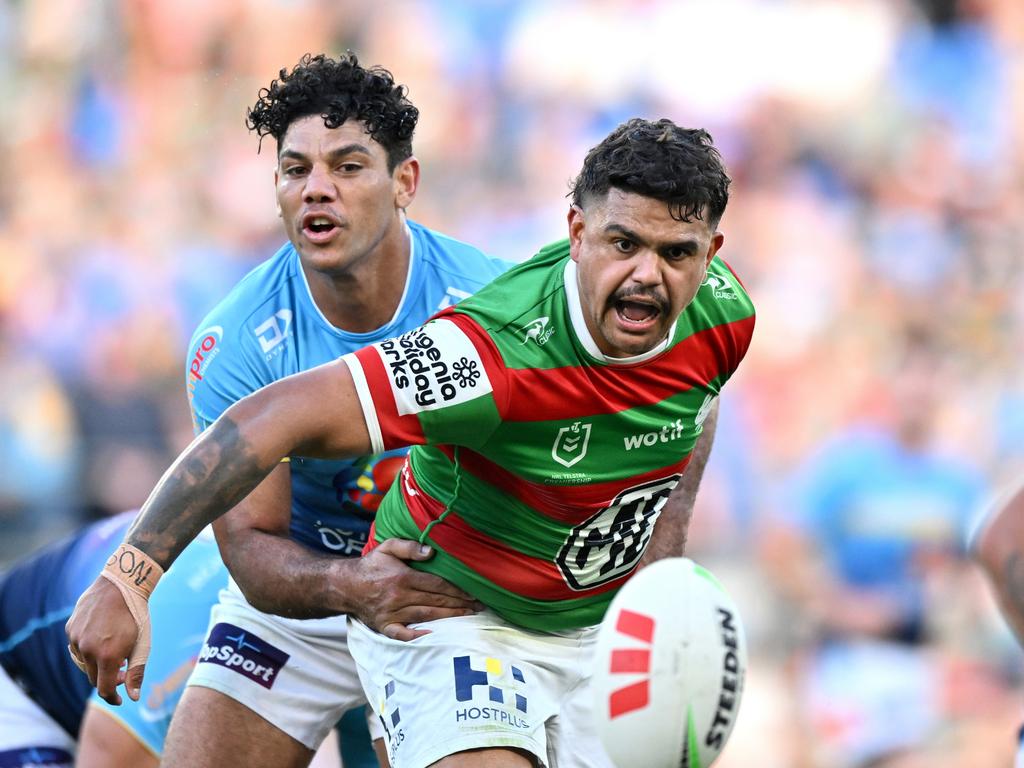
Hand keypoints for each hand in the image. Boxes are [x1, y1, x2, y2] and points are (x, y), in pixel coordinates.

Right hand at [65, 577, 143, 705]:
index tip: (121, 699)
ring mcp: (76, 639)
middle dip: (108, 678)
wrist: (122, 585)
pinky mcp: (70, 628)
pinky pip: (76, 647)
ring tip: (113, 651)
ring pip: (83, 663)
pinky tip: (101, 639)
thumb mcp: (143, 644)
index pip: (104, 689)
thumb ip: (137, 672)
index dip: (113, 697)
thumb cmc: (136, 615)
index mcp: (107, 656)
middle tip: (123, 668)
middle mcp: (87, 650)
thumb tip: (133, 697)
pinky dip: (87, 649)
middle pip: (93, 677)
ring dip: (96, 663)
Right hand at [341, 539, 480, 640]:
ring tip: (467, 617)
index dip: (457, 590)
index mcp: (403, 577)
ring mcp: (391, 613)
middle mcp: (399, 596)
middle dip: (460, 604)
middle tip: (479, 607)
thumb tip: (432, 552)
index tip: (473, 593)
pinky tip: (433, 637)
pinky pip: (402, 634)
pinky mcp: (384, 625)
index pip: (437, 585)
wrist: (344, 585)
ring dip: (449, 618)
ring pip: (426, 616)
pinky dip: (417, 637)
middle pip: (436, 601)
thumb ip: (409, 546)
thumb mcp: (387, 547)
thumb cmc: (371, 565)